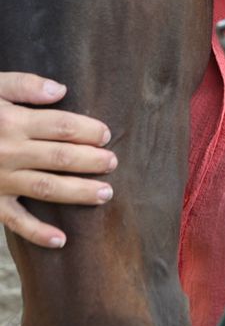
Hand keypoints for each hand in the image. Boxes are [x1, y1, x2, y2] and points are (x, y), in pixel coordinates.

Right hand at [0, 73, 116, 247]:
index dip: (87, 130)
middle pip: (59, 157)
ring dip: (78, 192)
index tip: (106, 134)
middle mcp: (8, 152)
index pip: (60, 126)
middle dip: (91, 161)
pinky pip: (14, 221)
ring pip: (46, 188)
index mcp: (11, 122)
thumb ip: (24, 85)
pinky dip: (37, 232)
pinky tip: (61, 240)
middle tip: (113, 163)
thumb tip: (61, 91)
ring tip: (106, 194)